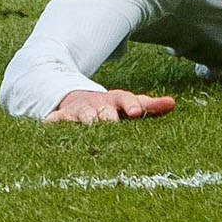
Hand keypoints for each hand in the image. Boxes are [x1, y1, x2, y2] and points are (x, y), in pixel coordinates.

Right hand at [46, 88, 175, 123]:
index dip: (131, 105)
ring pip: (81, 115)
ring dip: (84, 118)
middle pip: (103, 110)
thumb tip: (173, 103)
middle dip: (107, 115)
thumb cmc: (108, 106)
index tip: (136, 113)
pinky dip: (52, 122)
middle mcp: (97, 104)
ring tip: (88, 124)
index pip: (125, 100)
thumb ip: (149, 105)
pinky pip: (55, 121)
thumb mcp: (127, 104)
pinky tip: (49, 124)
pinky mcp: (60, 118)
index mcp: (115, 100)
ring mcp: (78, 110)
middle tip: (111, 121)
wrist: (74, 96)